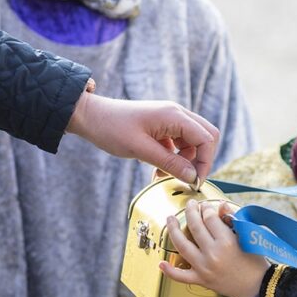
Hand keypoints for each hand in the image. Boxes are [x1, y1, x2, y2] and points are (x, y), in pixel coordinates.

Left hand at [66, 92, 219, 183]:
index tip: (194, 182)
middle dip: (201, 160)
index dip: (205, 162)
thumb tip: (192, 177)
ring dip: (186, 160)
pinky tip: (159, 168)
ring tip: (165, 174)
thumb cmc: (112, 129)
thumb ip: (169, 163)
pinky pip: (179, 142)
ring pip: (193, 141)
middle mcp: (177, 114)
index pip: (206, 139)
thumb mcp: (140, 150)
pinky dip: (175, 157)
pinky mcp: (163, 125)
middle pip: (206, 136)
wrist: (90, 116)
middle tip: (188, 178)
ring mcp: (171, 119)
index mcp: (174, 116)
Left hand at [158, 199, 268, 296]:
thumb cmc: (255, 261)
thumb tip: (220, 206)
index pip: (210, 218)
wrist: (257, 286)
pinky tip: (162, 263)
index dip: (207, 208)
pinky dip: (170, 271)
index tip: (206, 205)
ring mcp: (204, 267)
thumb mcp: (248, 237)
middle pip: (195, 227)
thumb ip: (233, 219)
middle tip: (189, 205)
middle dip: (190, 212)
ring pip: (182, 246)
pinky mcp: (201, 280)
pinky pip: (181, 276)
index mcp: (226, 241)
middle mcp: (213, 253)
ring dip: (173, 231)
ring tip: (170, 220)